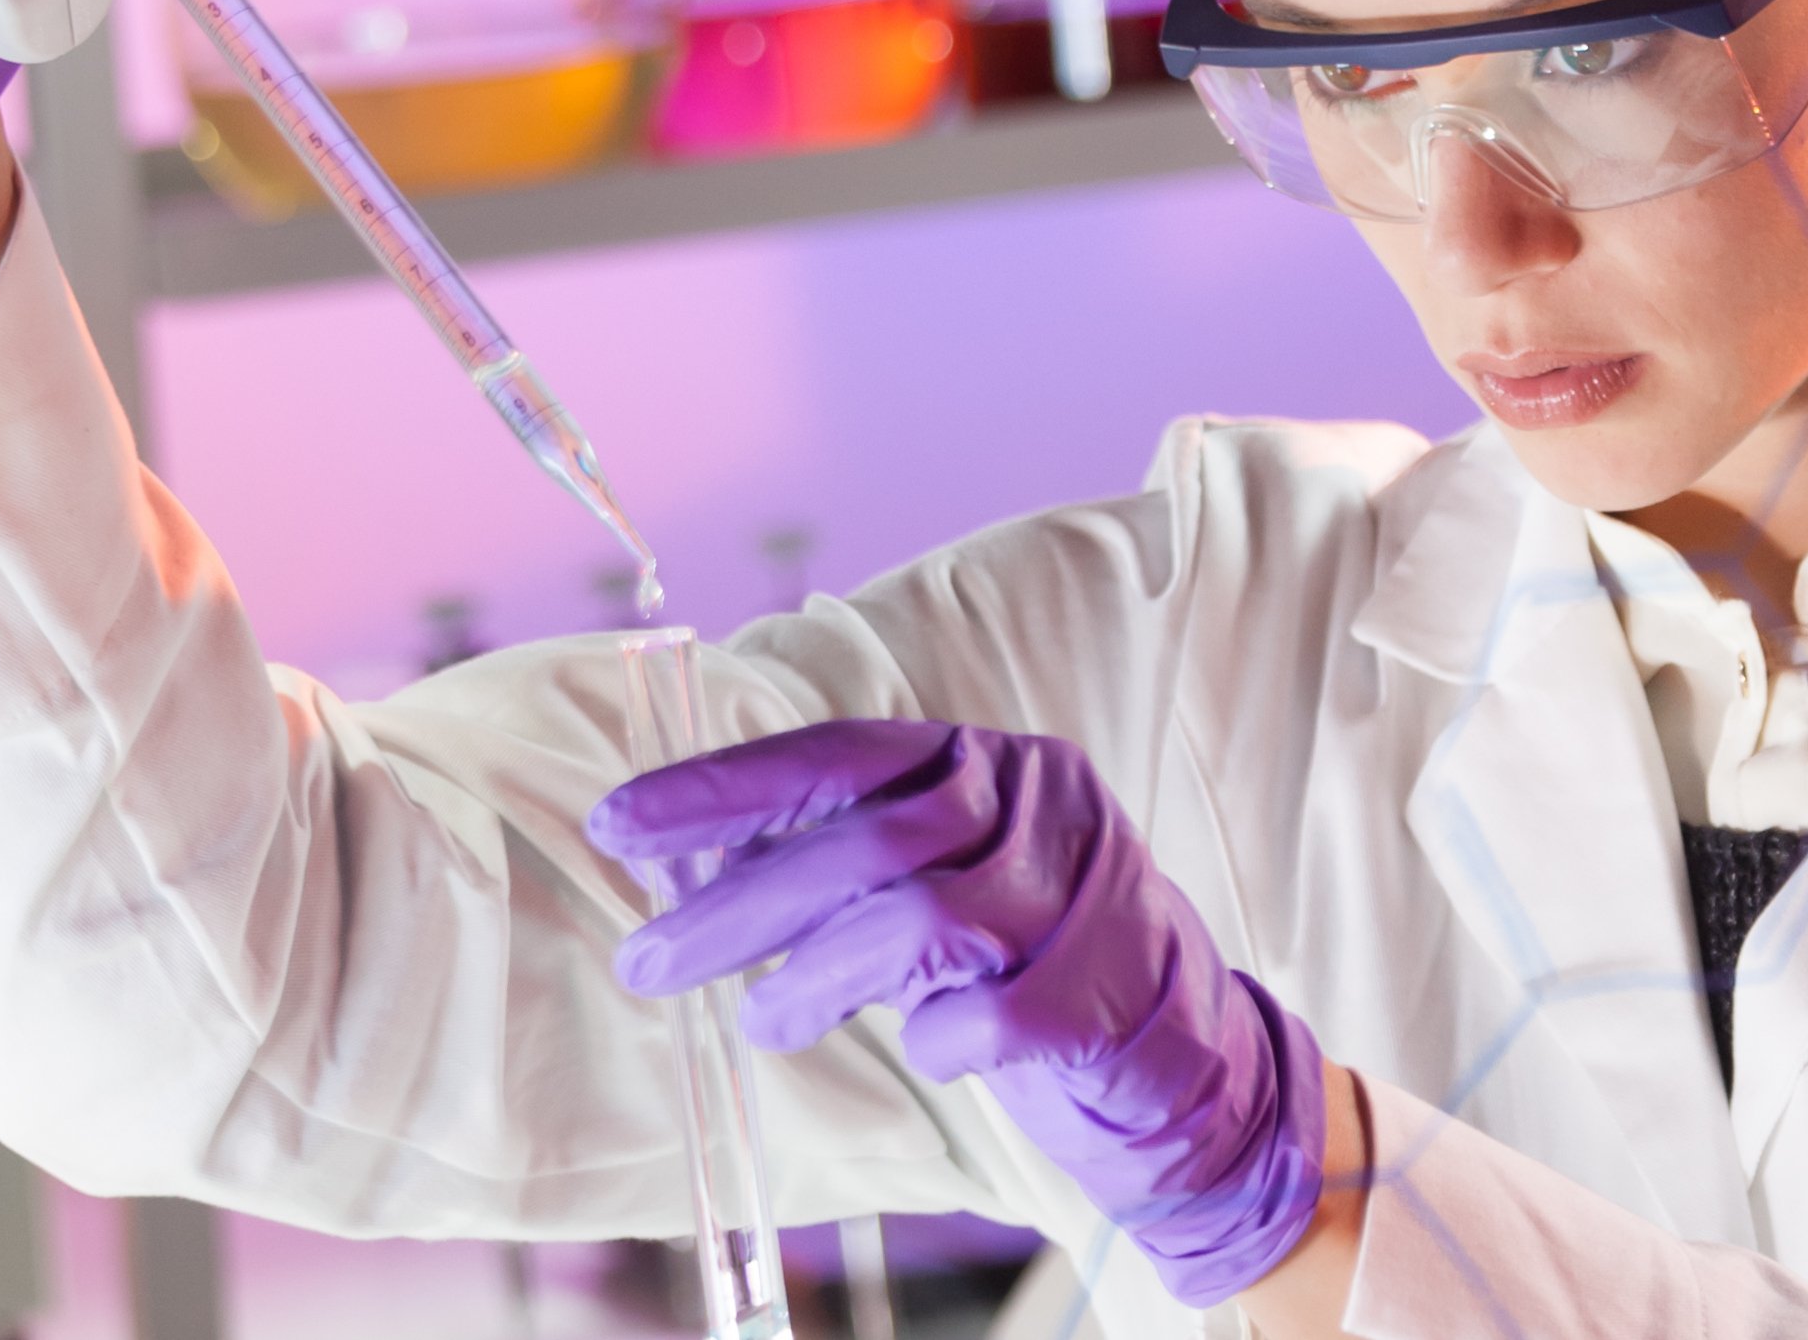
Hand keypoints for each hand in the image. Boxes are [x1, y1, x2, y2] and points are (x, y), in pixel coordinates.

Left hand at [586, 719, 1329, 1307]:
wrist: (1189, 1053)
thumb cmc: (1031, 962)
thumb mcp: (938, 887)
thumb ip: (842, 868)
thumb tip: (685, 874)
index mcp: (985, 759)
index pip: (834, 754)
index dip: (721, 789)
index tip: (618, 826)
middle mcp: (1038, 800)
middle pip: (864, 840)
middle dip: (738, 903)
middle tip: (648, 962)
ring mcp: (1083, 885)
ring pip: (919, 920)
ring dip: (817, 977)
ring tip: (763, 1023)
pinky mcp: (1110, 982)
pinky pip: (990, 1014)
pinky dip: (942, 1040)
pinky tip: (932, 1054)